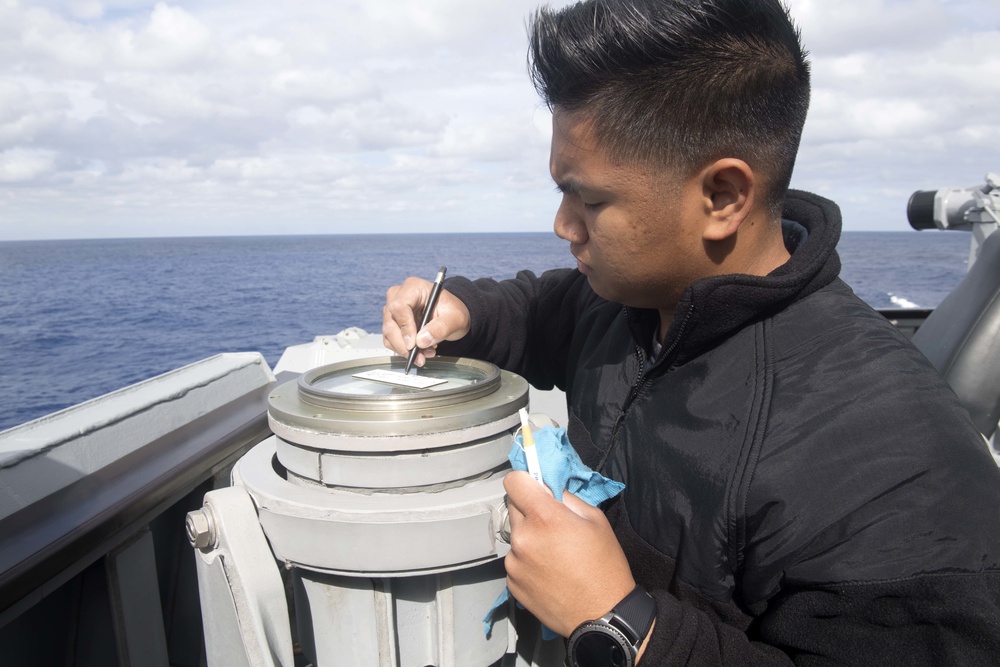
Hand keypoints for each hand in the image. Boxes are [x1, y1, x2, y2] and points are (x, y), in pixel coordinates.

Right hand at [382, 277, 470, 366]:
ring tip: (426, 353)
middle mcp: (398, 296)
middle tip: (420, 357)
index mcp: (413, 287)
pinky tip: (421, 351)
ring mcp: (393, 310)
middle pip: (391, 322)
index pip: (400, 306)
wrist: (451, 317)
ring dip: (405, 349)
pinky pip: (390, 340)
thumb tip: (422, 341)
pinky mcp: (392, 323)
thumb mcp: (455, 318)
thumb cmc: (452, 312)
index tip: (414, 344)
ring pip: (389, 334)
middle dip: (404, 344)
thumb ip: (441, 328)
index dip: (405, 327)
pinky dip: (404, 350)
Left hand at [503, 471, 635, 636]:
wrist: (602, 615)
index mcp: (544, 517)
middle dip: (530, 510)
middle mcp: (523, 537)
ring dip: (529, 538)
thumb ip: (567, 498)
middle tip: (552, 524)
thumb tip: (549, 487)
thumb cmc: (605, 567)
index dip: (525, 481)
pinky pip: (515, 560)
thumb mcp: (595, 520)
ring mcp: (514, 562)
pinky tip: (549, 572)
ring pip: (515, 535)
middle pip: (513, 507)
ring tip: (554, 554)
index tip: (534, 487)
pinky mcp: (512, 582)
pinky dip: (527, 561)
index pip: (513, 481)